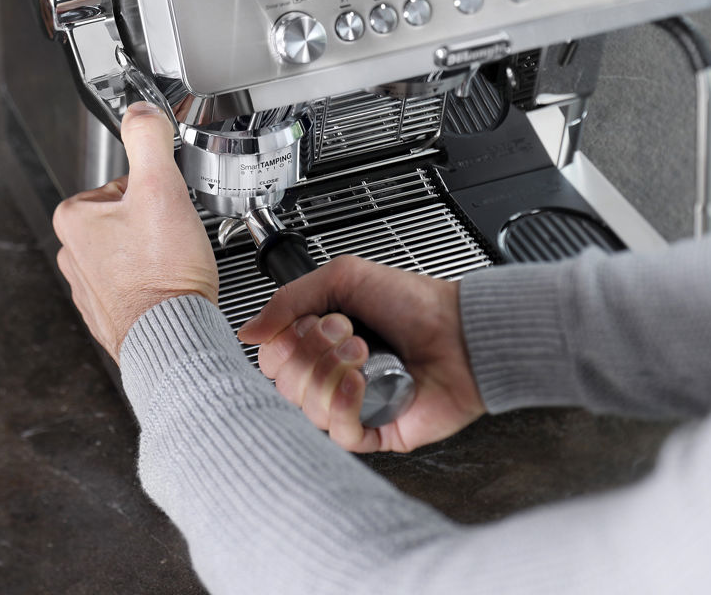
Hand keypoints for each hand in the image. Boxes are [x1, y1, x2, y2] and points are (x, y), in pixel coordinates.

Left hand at [53, 103, 217, 359]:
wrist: (173, 339)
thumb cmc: (164, 273)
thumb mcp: (161, 187)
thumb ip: (148, 138)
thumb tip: (140, 109)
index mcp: (74, 219)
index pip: (122, 183)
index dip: (155, 191)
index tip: (168, 210)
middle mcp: (73, 255)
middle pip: (127, 217)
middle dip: (155, 224)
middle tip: (174, 239)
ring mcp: (89, 288)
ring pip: (132, 251)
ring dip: (155, 255)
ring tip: (173, 265)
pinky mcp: (108, 316)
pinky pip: (135, 286)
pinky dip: (154, 284)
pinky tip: (169, 288)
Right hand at [238, 256, 484, 452]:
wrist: (461, 331)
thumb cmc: (412, 302)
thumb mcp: (342, 277)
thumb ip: (288, 299)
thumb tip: (249, 331)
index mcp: (319, 342)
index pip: (272, 357)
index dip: (286, 341)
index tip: (316, 321)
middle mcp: (330, 376)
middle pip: (284, 383)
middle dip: (315, 351)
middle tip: (349, 333)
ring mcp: (350, 406)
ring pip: (307, 407)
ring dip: (335, 371)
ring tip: (365, 352)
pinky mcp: (372, 432)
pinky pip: (338, 432)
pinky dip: (347, 402)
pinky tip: (364, 382)